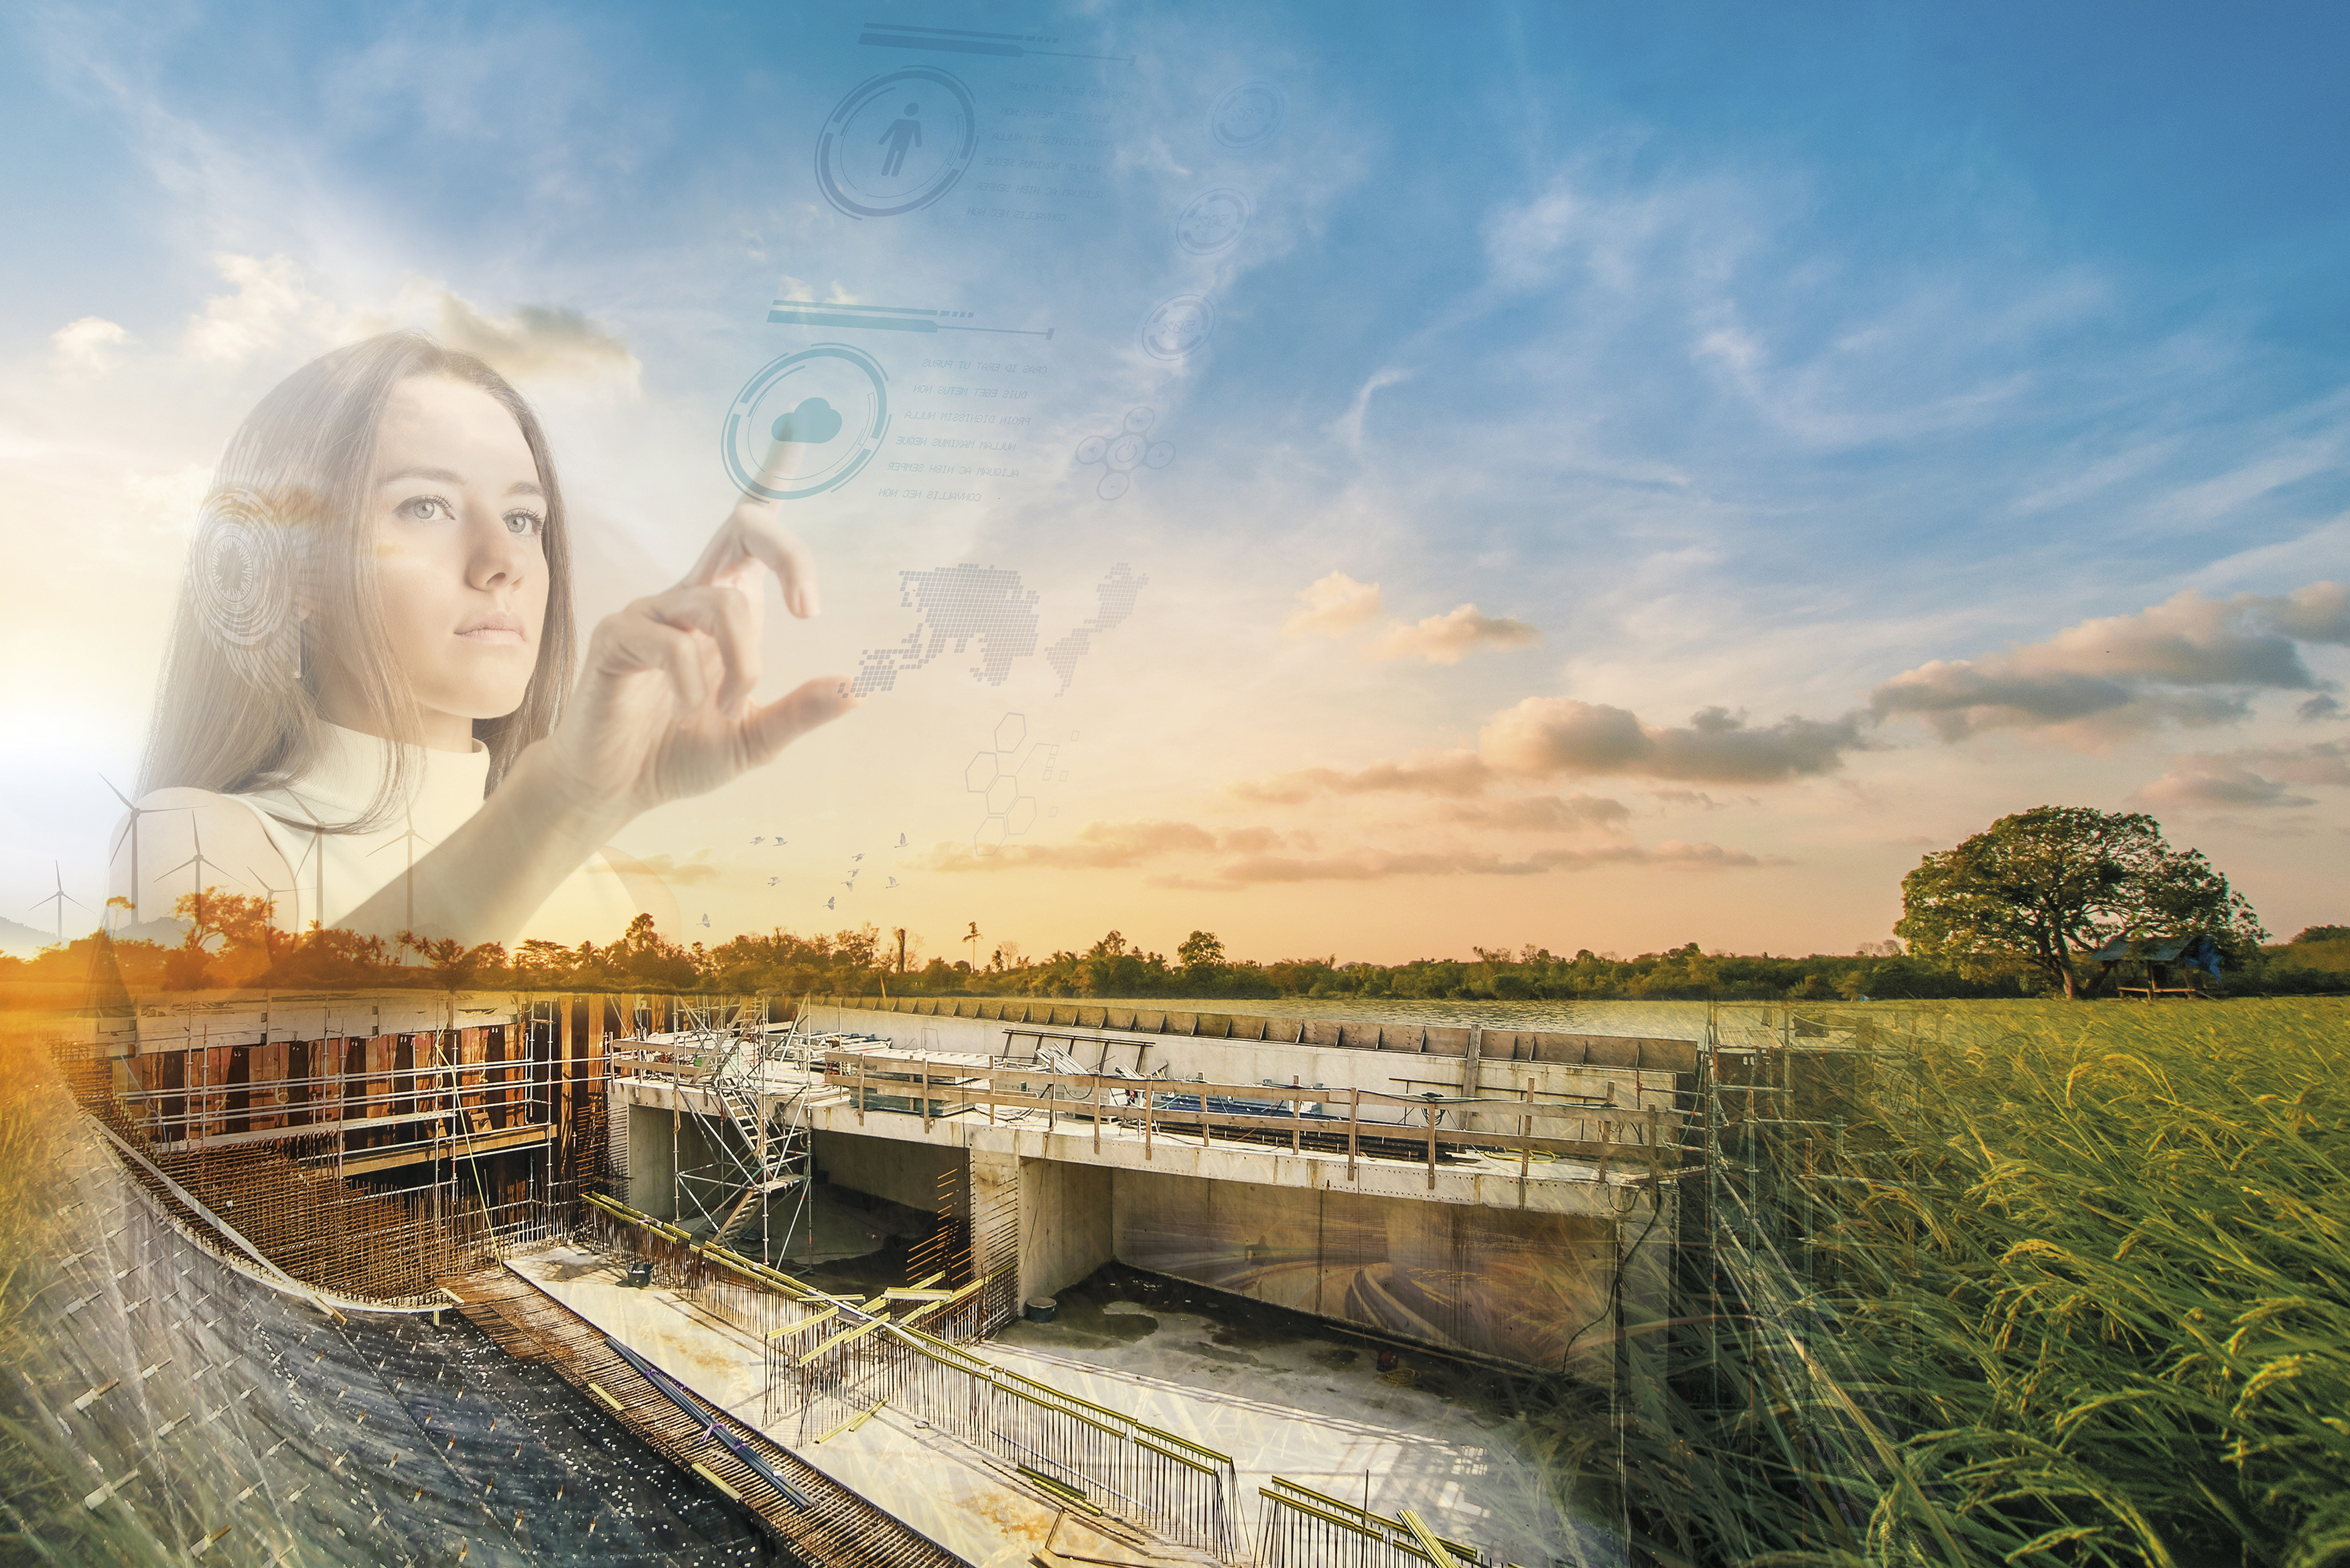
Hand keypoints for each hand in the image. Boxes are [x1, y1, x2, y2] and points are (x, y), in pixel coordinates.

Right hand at [538, 439, 854, 824]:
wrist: (614, 787)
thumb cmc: (677, 751)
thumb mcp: (754, 739)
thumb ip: (801, 712)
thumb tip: (859, 688)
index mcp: (728, 605)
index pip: (754, 527)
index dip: (772, 473)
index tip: (797, 424)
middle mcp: (692, 595)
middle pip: (743, 526)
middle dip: (789, 553)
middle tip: (810, 610)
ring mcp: (652, 610)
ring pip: (723, 604)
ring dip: (743, 664)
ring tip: (726, 710)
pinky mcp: (618, 634)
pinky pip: (673, 642)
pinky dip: (693, 683)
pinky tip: (688, 712)